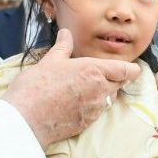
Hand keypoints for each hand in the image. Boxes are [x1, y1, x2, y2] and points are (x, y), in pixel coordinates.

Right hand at [2, 29, 140, 149]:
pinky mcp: (88, 123)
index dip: (130, 69)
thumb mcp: (50, 61)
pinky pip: (97, 112)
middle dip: (112, 79)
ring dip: (102, 93)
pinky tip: (74, 103)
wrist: (27, 118)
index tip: (129, 67)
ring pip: (109, 99)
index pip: (126, 71)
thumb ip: (63, 47)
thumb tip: (66, 33)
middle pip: (119, 84)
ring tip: (82, 88)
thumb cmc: (37, 86)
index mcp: (94, 71)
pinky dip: (91, 106)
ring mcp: (95, 109)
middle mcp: (100, 90)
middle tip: (96, 74)